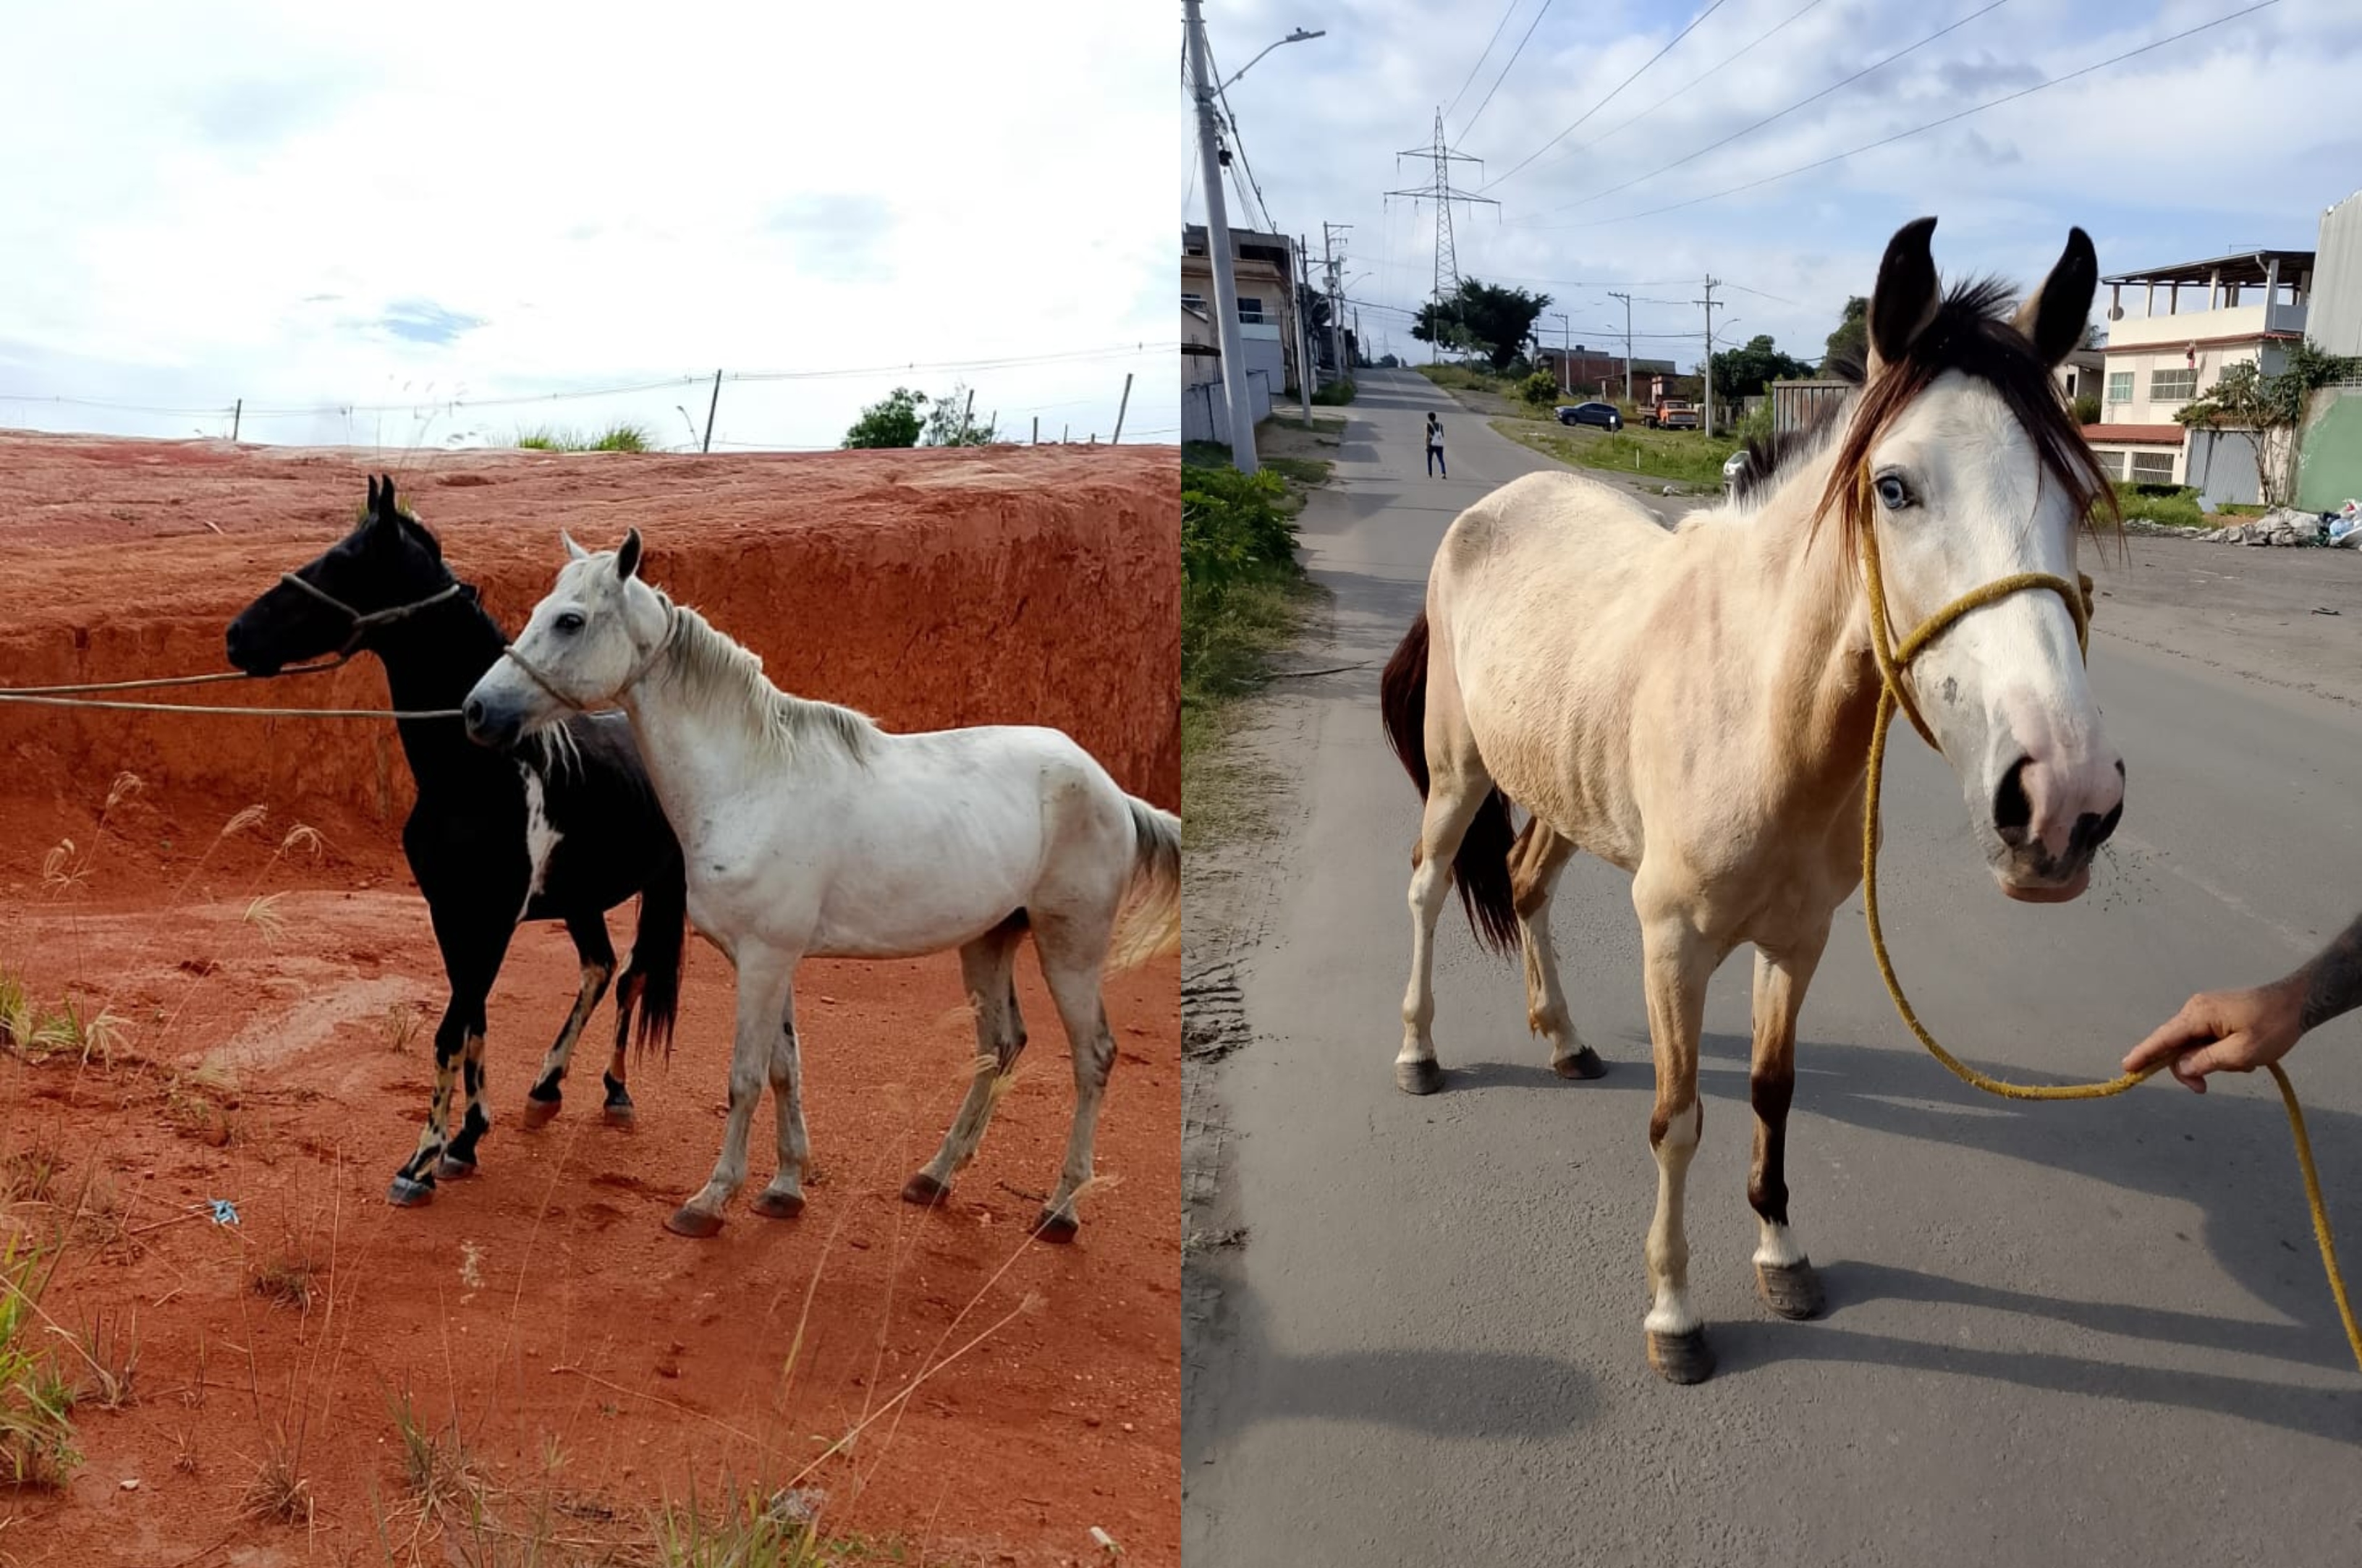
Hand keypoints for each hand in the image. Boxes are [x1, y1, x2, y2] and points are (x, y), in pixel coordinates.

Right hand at [2123, 979, 2305, 1092]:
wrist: (2298, 1003)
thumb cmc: (2273, 1027)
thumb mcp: (2242, 1052)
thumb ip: (2207, 1061)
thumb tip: (2181, 1067)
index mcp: (2198, 1015)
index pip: (2163, 1038)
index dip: (2144, 1054)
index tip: (2126, 1068)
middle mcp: (2195, 1009)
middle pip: (2176, 1044)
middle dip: (2189, 1067)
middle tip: (2204, 1089)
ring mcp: (2206, 1011)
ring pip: (2193, 1044)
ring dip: (2210, 1060)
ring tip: (2242, 1064)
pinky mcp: (2216, 1015)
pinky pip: (2206, 1038)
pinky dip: (2217, 1052)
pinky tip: (2241, 1056)